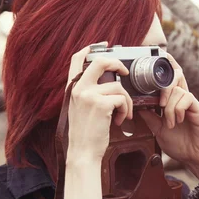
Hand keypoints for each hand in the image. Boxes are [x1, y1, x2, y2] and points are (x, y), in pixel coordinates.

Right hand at [65, 42, 133, 165]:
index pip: (76, 59)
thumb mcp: (80, 109)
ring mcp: (88, 95)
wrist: (82, 153)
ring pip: (118, 86)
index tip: (103, 45)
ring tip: (122, 114)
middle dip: (117, 63)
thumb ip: (88, 94)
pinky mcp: (100, 104)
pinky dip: (125, 110)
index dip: (90, 48)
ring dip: (126, 101)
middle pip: (100, 61)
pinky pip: (122, 98)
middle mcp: (78, 88)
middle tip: (125, 73)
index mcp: (72, 88)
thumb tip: (108, 83)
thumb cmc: (85, 134)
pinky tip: (119, 121)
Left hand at [139, 54, 198, 187]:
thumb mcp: (158, 130)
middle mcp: (184, 99)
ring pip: (177, 90)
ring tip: (169, 123)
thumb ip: (150, 116)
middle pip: (176, 76)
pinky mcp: (198, 110)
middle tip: (159, 103)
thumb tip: (137, 105)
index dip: (167, 65)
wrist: (195, 159)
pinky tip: (177, 120)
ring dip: (169, 107)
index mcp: (174, 101)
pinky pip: (187, 98)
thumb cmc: (180, 145)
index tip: (159, 55)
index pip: (170, 78)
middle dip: (164, 82)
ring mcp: (192, 104)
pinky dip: (178, 109)